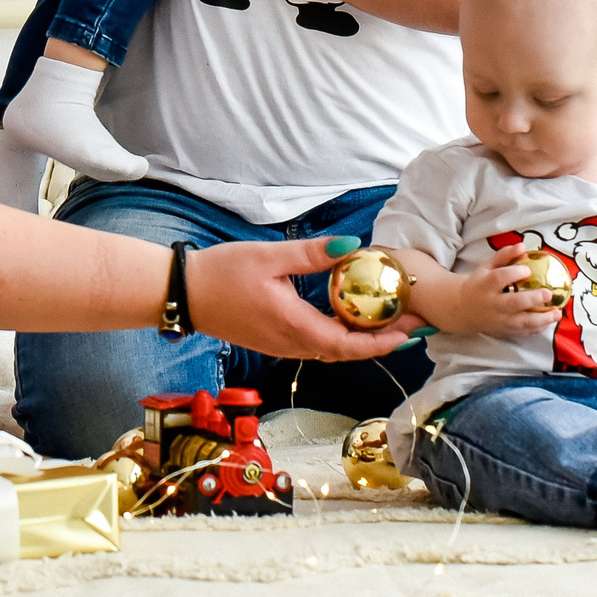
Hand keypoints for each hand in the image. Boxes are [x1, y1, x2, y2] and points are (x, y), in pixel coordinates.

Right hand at [185, 237, 423, 363]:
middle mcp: (292, 343)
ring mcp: (283, 345)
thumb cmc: (222, 273)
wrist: (184, 294)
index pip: (350, 344)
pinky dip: (341, 334)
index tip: (411, 330)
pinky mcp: (275, 341)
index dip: (384, 341)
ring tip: (390, 318)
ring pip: (333, 349)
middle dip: (382, 339)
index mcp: (295, 326)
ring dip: (362, 338)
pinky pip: (317, 343)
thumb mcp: (270, 257)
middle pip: (347, 351)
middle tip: (412, 322)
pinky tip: (350, 315)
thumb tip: (353, 246)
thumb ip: (313, 254)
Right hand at [455, 244, 565, 339]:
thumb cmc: (480, 284)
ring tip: (557, 313)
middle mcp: (492, 304)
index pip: (499, 278)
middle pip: (512, 303)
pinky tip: (549, 322)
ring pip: (521, 322)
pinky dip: (537, 329)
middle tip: (548, 294)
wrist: (464, 309)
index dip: (514, 273)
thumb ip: (504, 256)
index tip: (528, 270)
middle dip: (531, 299)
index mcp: (485, 284)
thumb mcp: (487, 266)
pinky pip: (523, 332)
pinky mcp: (505, 331)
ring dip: (541, 319)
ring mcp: (499, 320)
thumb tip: (522, 245)